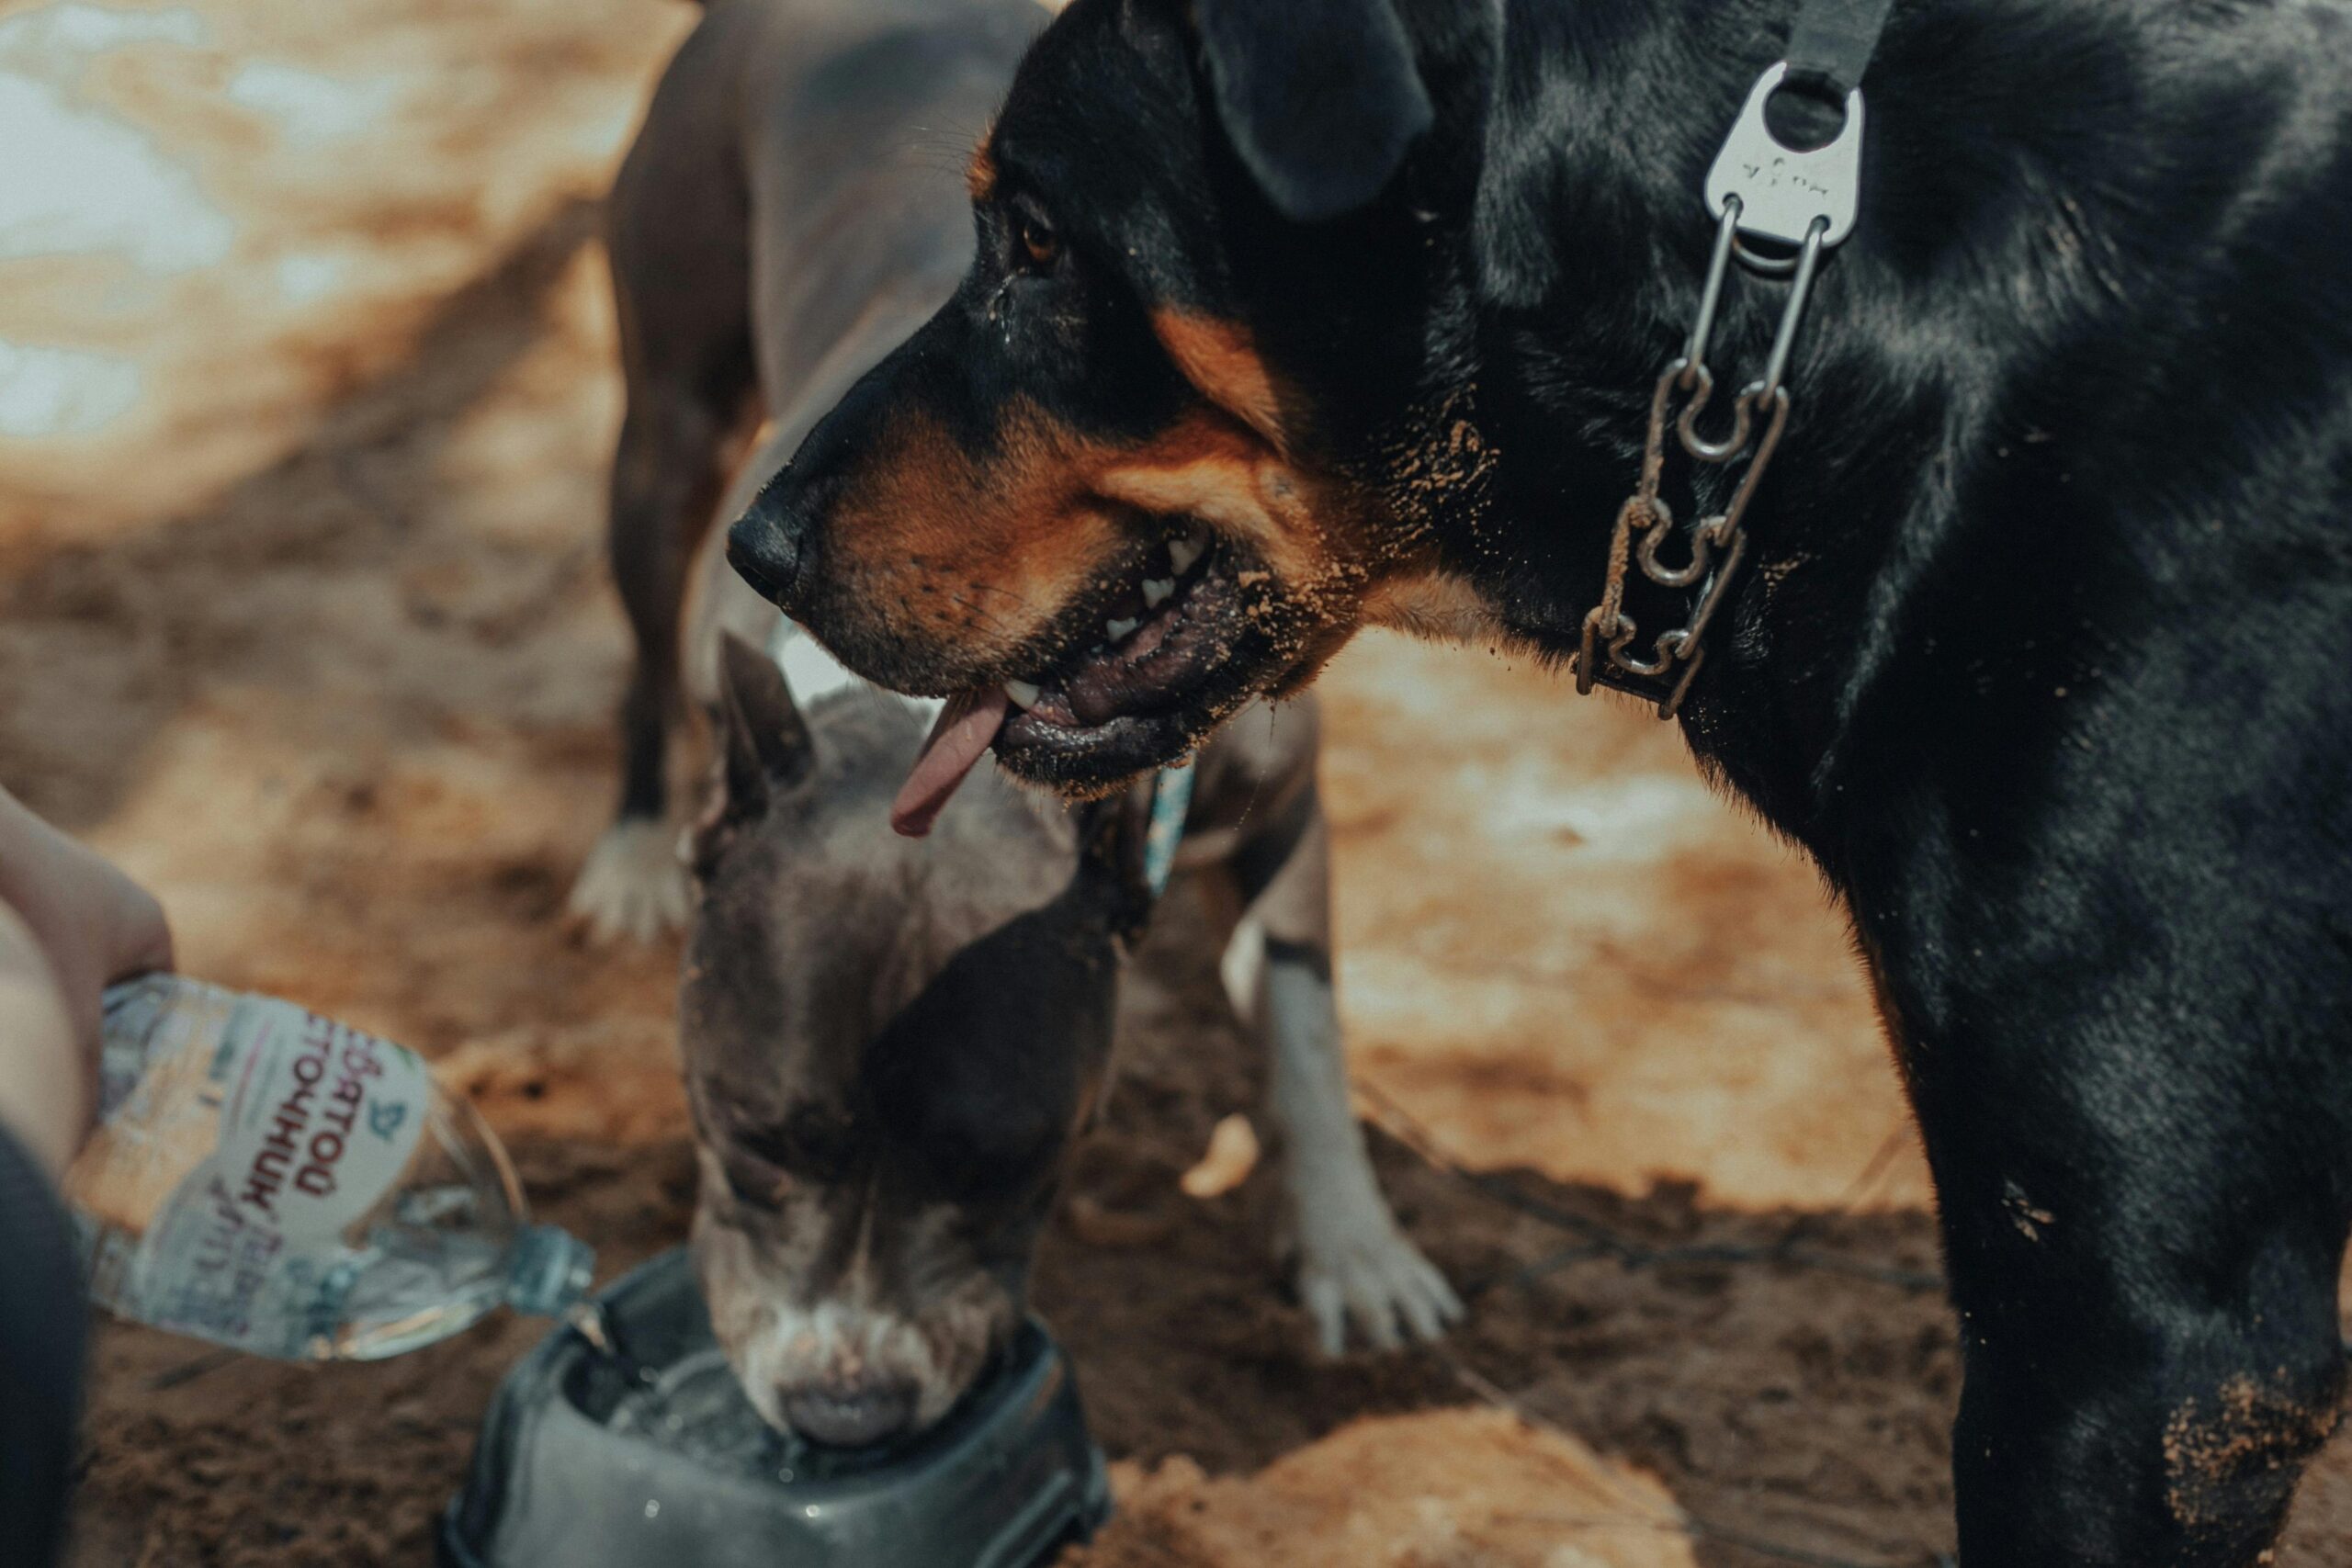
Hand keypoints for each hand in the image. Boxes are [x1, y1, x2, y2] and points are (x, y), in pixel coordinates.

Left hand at [0, 788, 171, 1174]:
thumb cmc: (28, 910)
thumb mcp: (64, 1010)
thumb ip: (79, 1075)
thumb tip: (80, 1149)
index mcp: (145, 928)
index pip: (164, 1005)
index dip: (155, 1056)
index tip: (135, 1104)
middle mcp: (105, 912)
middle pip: (108, 1002)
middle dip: (94, 1050)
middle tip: (84, 1105)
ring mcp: (51, 907)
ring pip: (57, 989)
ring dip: (46, 1025)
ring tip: (38, 1067)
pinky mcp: (8, 909)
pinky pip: (22, 968)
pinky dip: (15, 998)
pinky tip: (10, 1032)